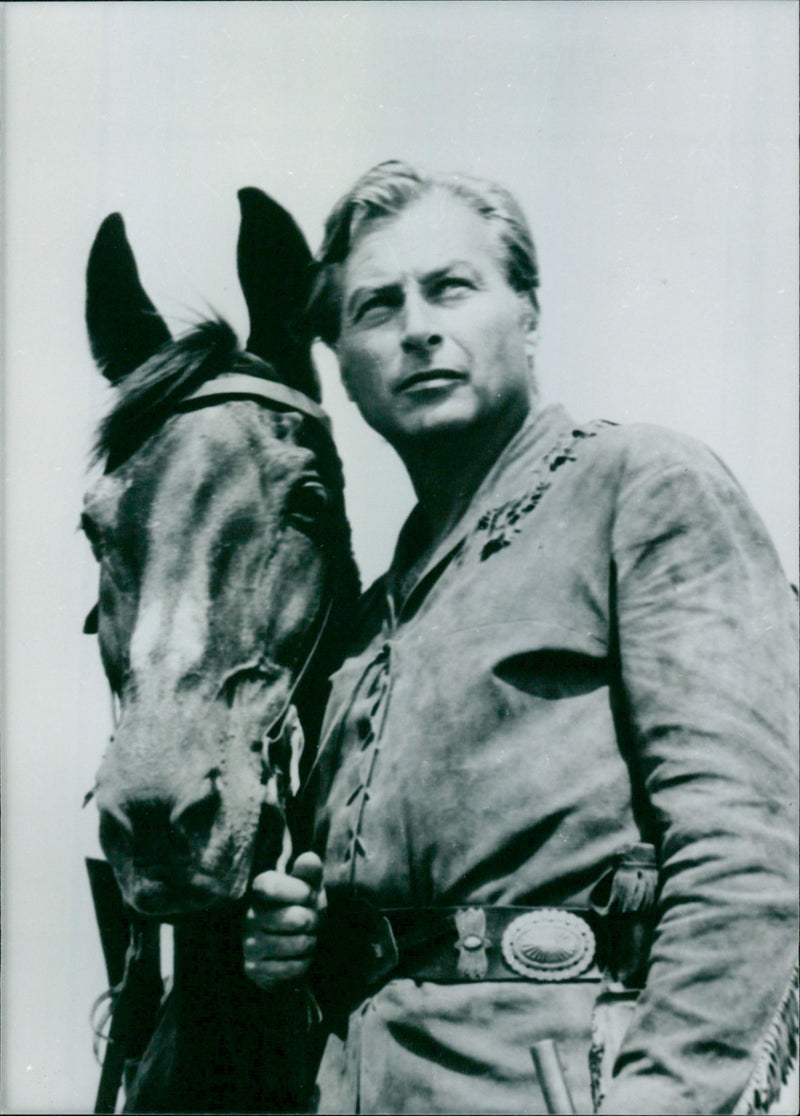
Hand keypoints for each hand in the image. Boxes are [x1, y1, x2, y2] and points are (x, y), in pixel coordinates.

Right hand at [243, 851, 325, 988]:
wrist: (290, 944)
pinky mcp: (254, 968)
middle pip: (296, 918)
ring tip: (306, 938)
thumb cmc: (301, 907)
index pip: (274, 886)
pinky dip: (303, 962)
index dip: (299, 891)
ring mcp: (249, 943)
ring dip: (310, 942)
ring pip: (297, 944)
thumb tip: (309, 858)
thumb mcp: (308, 886)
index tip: (309, 894)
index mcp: (261, 888)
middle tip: (312, 920)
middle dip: (314, 920)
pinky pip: (292, 968)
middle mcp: (250, 914)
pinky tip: (298, 957)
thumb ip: (310, 872)